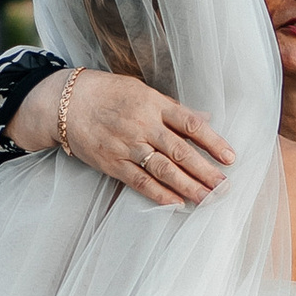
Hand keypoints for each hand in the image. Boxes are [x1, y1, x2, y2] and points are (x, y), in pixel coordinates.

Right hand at [11, 68, 233, 205]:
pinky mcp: (112, 163)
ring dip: (189, 186)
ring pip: (164, 170)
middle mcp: (142, 125)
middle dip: (206, 171)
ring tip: (208, 199)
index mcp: (153, 103)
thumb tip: (205, 117)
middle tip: (225, 187)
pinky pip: (139, 181)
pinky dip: (159, 194)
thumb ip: (172, 108)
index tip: (230, 157)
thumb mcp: (142, 91)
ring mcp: (127, 145)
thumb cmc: (107, 93)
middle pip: (181, 151)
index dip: (213, 141)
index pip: (191, 124)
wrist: (65, 103)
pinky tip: (177, 204)